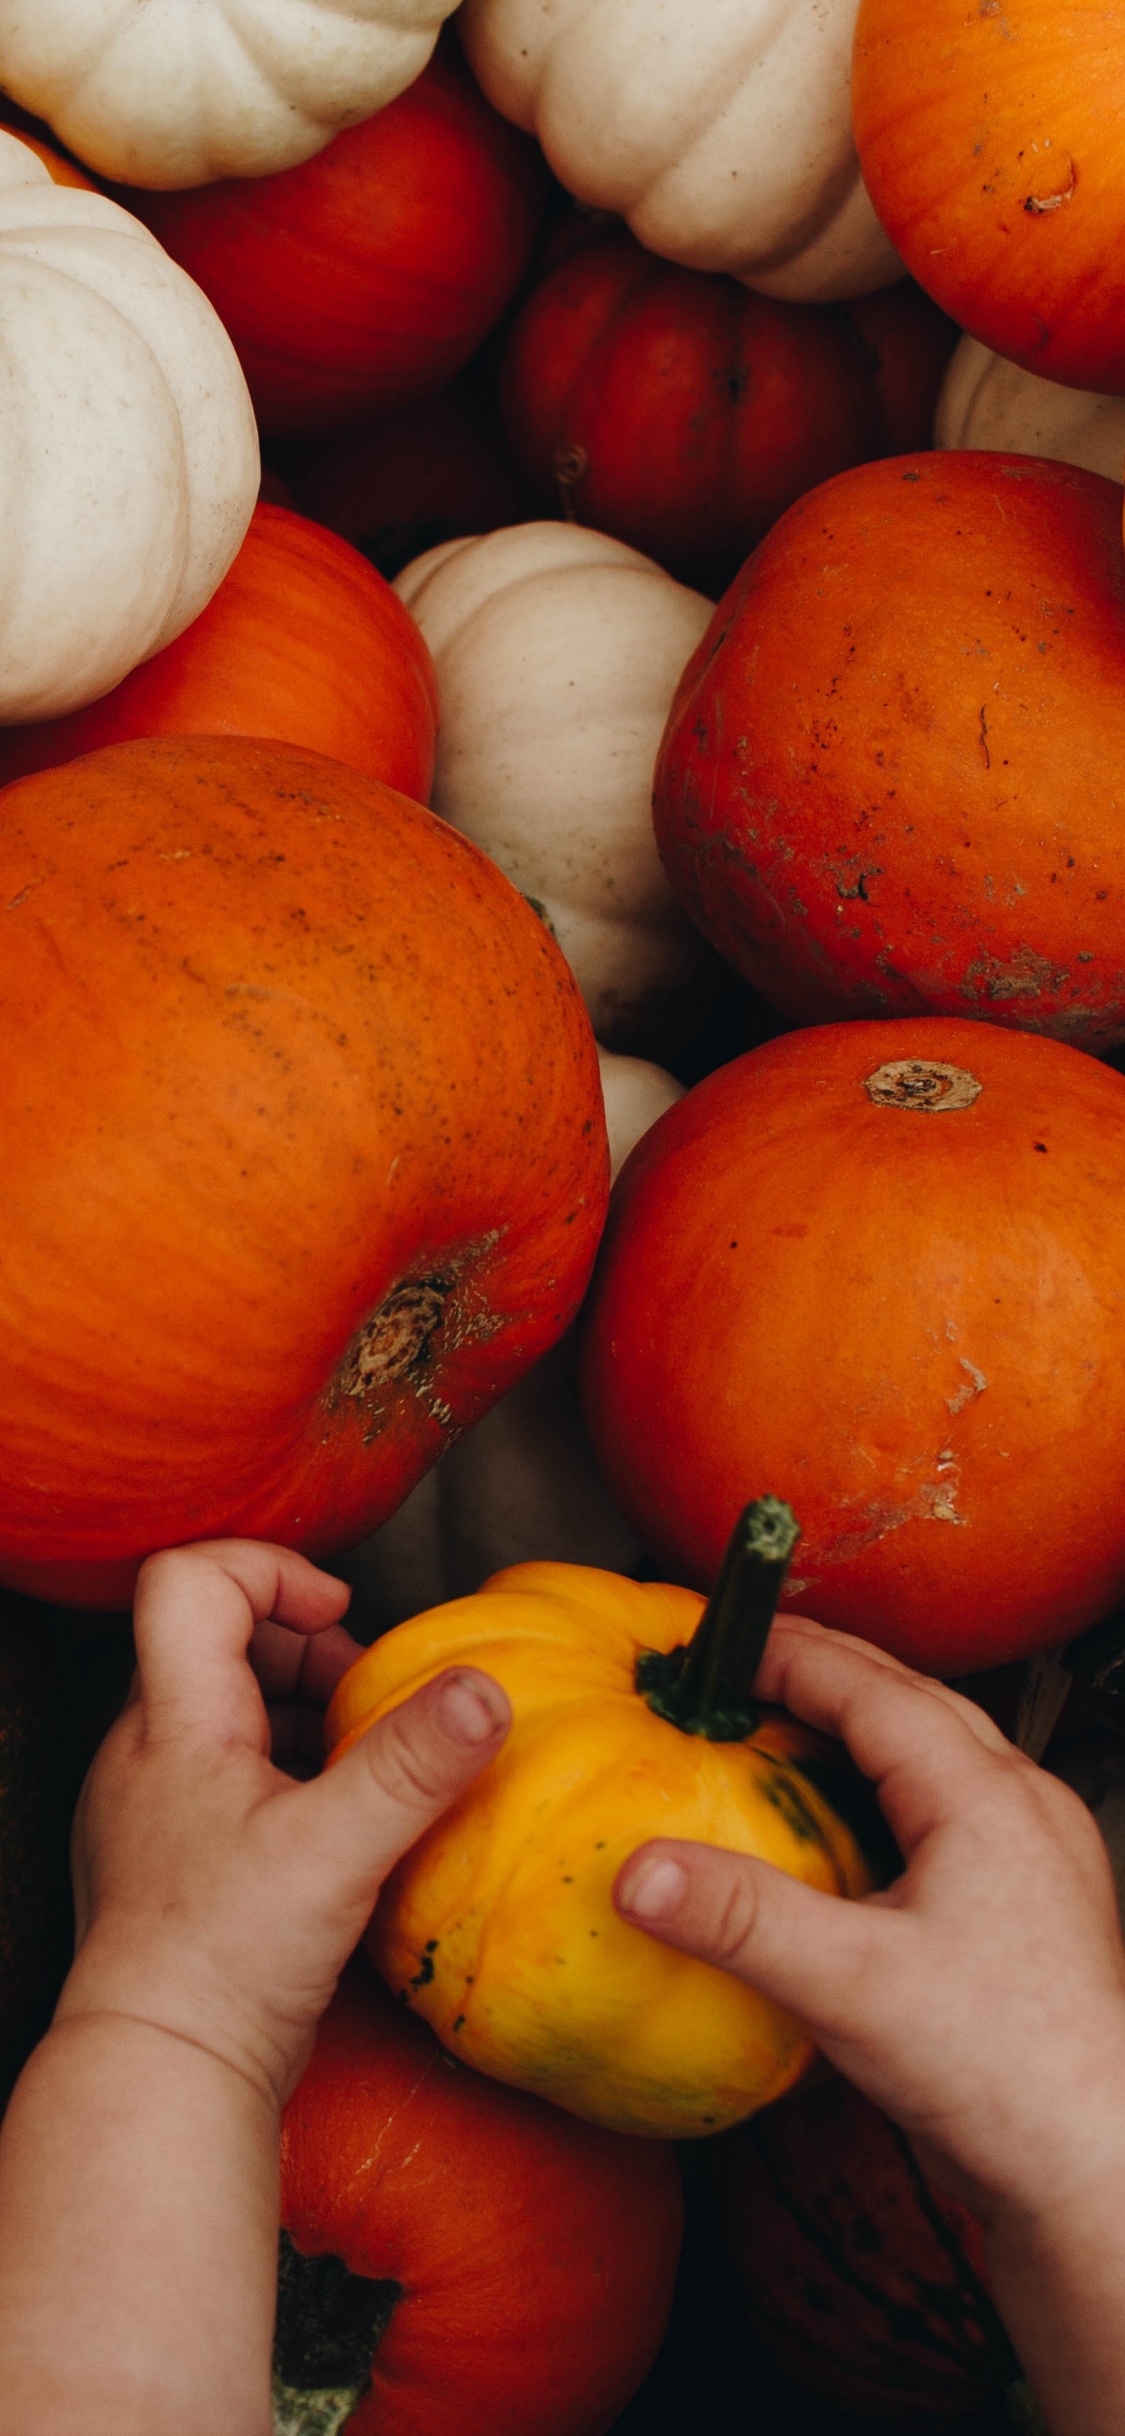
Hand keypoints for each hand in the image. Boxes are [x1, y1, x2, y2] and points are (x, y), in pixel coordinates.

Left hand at [61, 1539, 509, 2105]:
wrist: (158, 2081)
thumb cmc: (224, 1963)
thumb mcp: (337, 1850)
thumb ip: (413, 1763)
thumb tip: (484, 1687)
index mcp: (173, 1722)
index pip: (190, 1579)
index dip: (271, 1571)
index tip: (340, 1619)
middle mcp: (146, 1753)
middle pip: (215, 1639)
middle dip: (304, 1650)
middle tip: (367, 1702)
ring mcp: (150, 1810)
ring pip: (223, 1712)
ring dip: (300, 1714)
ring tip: (364, 1763)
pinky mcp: (169, 1863)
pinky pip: (226, 1778)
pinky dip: (285, 1775)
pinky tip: (336, 1828)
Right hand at [614, 1615, 1124, 2229]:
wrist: (1093, 2164)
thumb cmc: (1005, 2072)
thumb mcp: (850, 1986)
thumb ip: (741, 1921)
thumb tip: (642, 1872)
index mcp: (986, 1797)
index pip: (873, 1688)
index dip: (791, 1655)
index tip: (721, 1643)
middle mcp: (1025, 1806)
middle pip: (913, 1701)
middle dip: (826, 1672)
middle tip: (745, 1666)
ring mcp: (1040, 1852)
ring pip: (941, 1750)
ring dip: (862, 1726)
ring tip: (789, 1728)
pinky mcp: (1036, 1901)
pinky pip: (954, 1806)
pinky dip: (890, 1787)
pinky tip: (853, 1826)